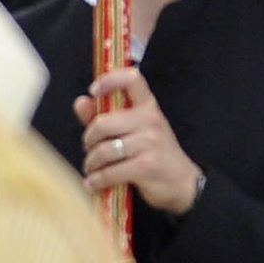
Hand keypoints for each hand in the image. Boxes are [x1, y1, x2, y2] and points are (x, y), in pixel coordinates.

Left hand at [80, 70, 200, 215]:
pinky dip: (97, 180)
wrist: (183, 183)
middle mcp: (150, 120)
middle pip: (102, 123)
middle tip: (90, 148)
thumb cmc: (155, 154)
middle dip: (88, 139)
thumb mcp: (136, 130)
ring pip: (103, 150)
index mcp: (148, 107)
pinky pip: (109, 172)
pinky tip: (95, 183)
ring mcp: (149, 143)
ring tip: (92, 169)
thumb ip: (106, 115)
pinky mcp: (146, 167)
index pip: (131, 79)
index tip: (94, 91)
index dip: (109, 80)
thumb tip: (80, 102)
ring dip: (91, 163)